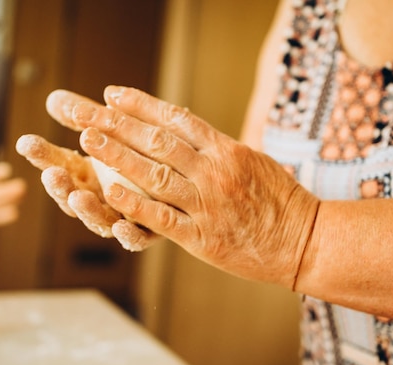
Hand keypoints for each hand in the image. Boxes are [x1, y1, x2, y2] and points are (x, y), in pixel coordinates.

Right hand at [15, 91, 157, 250]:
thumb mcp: (113, 134)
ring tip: (77, 197)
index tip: (26, 142)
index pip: (60, 164)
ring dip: (87, 210)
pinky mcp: (150, 232)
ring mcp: (123, 217)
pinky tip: (122, 227)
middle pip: (74, 196)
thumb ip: (85, 118)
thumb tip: (53, 97)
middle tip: (51, 173)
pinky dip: (128, 236)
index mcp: (90, 175)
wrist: (186, 189)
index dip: (43, 156)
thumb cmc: (141, 155)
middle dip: (59, 186)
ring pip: (101, 220)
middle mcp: (102, 199)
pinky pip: (138, 238)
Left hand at [68, 86, 319, 287]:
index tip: (114, 95)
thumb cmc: (282, 202)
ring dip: (118, 156)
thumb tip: (195, 135)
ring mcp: (207, 204)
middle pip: (159, 141)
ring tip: (89, 141)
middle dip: (119, 125)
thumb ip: (222, 150)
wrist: (304, 241)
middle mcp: (214, 171)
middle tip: (88, 114)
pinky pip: (162, 217)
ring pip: (155, 175)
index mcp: (227, 150)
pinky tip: (109, 192)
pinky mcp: (203, 237)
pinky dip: (134, 204)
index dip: (141, 105)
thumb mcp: (255, 162)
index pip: (177, 119)